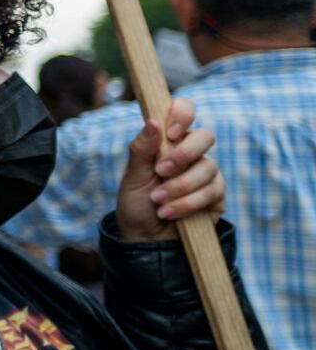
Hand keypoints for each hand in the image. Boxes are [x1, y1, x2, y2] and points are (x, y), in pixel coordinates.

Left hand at [115, 94, 225, 241]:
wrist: (147, 238)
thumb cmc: (137, 204)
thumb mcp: (132, 177)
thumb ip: (142, 150)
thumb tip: (153, 122)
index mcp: (167, 140)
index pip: (184, 111)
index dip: (183, 114)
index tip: (171, 132)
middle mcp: (190, 153)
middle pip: (205, 136)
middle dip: (184, 154)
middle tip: (162, 171)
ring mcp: (206, 173)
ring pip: (208, 167)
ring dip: (181, 186)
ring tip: (158, 201)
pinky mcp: (216, 196)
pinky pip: (213, 191)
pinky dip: (189, 202)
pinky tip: (170, 213)